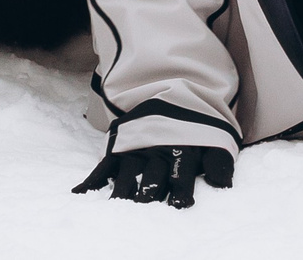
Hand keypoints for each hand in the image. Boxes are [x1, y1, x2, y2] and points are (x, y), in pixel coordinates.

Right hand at [72, 144, 232, 207]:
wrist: (174, 91)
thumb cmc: (196, 128)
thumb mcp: (214, 141)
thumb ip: (219, 164)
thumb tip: (223, 184)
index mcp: (182, 152)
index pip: (181, 178)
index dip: (180, 194)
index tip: (180, 205)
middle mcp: (156, 152)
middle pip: (151, 179)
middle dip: (148, 197)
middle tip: (142, 211)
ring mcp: (135, 150)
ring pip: (126, 175)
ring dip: (121, 193)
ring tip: (115, 209)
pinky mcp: (119, 148)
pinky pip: (102, 166)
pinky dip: (91, 181)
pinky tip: (79, 195)